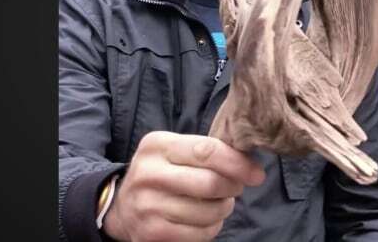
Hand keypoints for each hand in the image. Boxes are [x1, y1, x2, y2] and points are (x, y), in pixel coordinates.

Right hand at [103, 131, 265, 241]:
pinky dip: (212, 227)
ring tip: (217, 202)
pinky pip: (201, 233)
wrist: (122, 207)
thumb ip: (207, 150)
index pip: (207, 151)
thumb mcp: (174, 150)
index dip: (237, 163)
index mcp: (157, 145)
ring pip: (209, 211)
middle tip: (235, 188)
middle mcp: (149, 174)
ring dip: (224, 208)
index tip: (256, 173)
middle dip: (232, 187)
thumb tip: (250, 164)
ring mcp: (148, 206)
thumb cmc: (161, 173)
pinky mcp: (153, 233)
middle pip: (210, 183)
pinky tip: (205, 219)